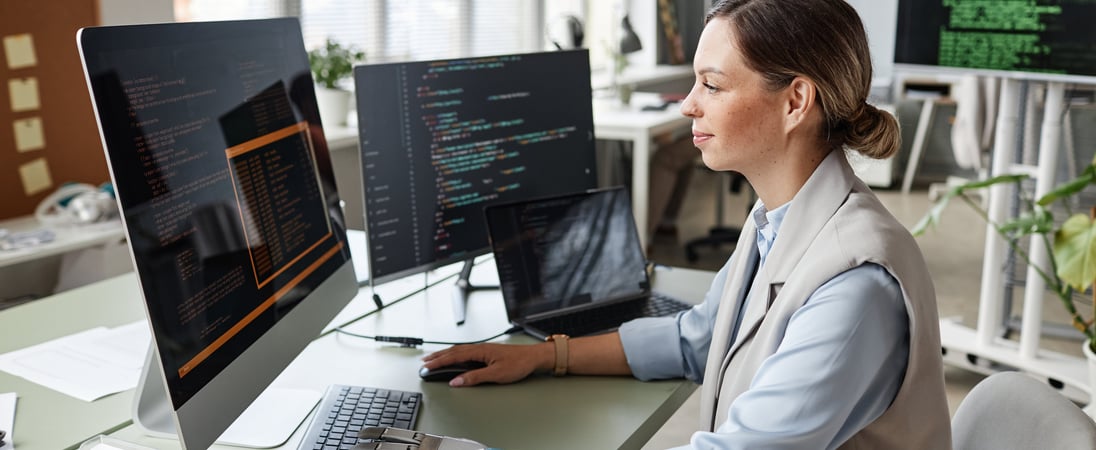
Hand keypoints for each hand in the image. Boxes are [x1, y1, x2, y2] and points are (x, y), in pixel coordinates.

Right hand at [422, 342, 550, 386]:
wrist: (533, 357)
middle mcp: (479, 348)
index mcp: (480, 350)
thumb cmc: (519, 363)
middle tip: (424, 363)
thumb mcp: (496, 374)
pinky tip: (453, 358)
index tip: (427, 367)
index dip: (439, 362)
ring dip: (444, 355)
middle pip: (453, 351)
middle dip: (437, 357)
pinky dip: (455, 355)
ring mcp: (482, 349)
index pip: (454, 356)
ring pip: (458, 351)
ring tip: (433, 359)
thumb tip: (457, 381)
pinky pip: (465, 352)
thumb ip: (474, 377)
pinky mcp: (486, 352)